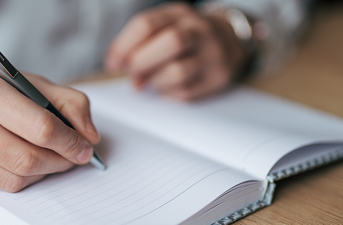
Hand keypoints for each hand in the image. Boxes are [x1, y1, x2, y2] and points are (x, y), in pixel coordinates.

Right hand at [0, 56, 99, 191]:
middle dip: (59, 162)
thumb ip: (70, 103)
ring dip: (43, 173)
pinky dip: (22, 178)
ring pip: (14, 179)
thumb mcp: (32, 82)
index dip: (70, 142)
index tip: (84, 148)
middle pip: (26, 159)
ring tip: (51, 158)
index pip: (39, 128)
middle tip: (73, 157)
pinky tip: (23, 162)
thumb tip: (90, 138)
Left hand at [105, 2, 248, 99]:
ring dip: (154, 81)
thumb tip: (122, 67)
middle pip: (170, 43)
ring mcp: (213, 56)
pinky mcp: (218, 79)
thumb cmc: (187, 35)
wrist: (230, 41)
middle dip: (142, 63)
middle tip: (132, 73)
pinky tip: (166, 86)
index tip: (112, 63)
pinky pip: (186, 92)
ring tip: (148, 81)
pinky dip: (168, 92)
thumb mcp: (166, 26)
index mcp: (180, 14)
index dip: (123, 46)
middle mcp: (200, 31)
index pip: (148, 24)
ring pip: (178, 72)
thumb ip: (141, 42)